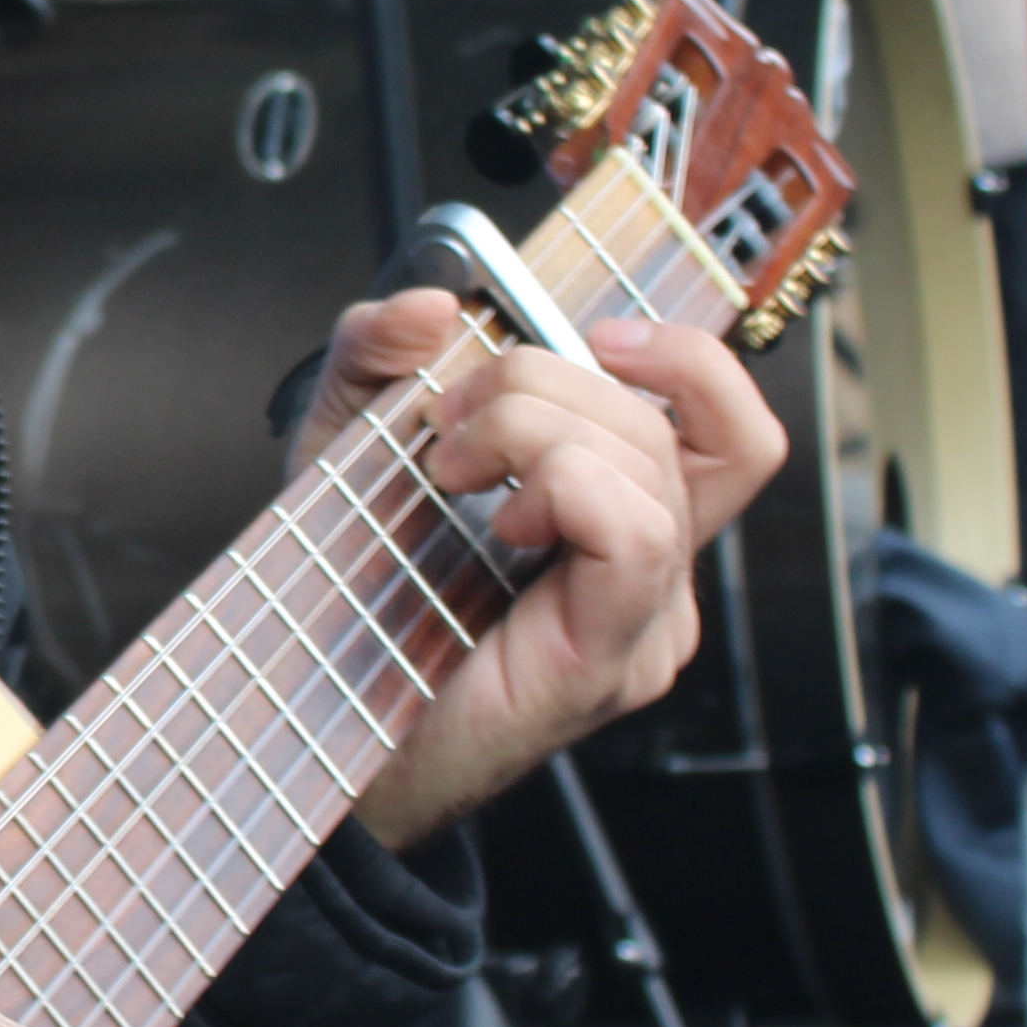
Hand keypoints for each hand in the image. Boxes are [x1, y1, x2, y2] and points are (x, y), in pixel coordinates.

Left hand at [280, 292, 788, 851]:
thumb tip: (430, 301)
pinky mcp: (608, 661)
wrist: (299, 724)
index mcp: (617, 518)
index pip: (727, 426)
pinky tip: (498, 521)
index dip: (687, 357)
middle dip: (543, 380)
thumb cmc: (342, 603)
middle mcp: (649, 573)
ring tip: (450, 472)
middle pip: (676, 424)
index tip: (591, 333)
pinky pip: (635, 536)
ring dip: (536, 431)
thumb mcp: (346, 445)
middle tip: (445, 422)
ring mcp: (641, 624)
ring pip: (651, 468)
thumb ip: (378, 356)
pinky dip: (563, 490)